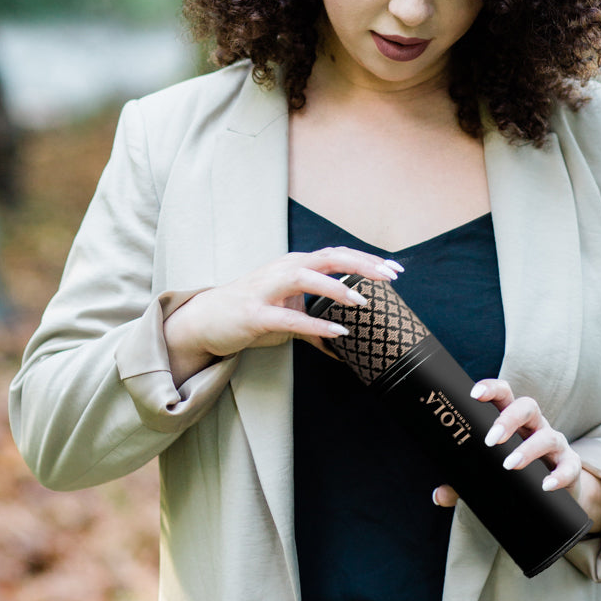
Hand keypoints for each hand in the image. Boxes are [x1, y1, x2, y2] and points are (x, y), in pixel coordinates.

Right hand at [163, 247, 402, 383]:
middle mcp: (284, 269)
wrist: (205, 320)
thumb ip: (315, 325)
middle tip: (390, 276)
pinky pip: (289, 317)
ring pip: (306, 278)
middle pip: (328, 257)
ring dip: (335, 287)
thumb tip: (343, 345)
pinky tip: (337, 331)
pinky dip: (314, 323)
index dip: (367, 259)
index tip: (396, 269)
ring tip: (362, 300)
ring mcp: (267, 289)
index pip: (337, 254)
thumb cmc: (250, 313)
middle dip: (361, 264)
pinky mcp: (254, 313)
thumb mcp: (288, 314)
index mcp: (296, 264)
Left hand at [432, 378, 600, 532]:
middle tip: (490, 440)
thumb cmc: (516, 472)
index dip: (491, 389)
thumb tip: (438, 496)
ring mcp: (554, 444)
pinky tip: (546, 485)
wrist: (557, 491)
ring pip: (547, 435)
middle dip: (508, 419)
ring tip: (510, 464)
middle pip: (527, 407)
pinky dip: (559, 475)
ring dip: (528, 448)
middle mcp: (535, 426)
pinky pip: (569, 466)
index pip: (504, 394)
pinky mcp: (570, 466)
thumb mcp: (489, 474)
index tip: (474, 394)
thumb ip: (463, 483)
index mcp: (513, 420)